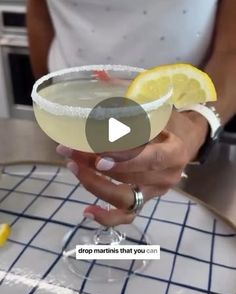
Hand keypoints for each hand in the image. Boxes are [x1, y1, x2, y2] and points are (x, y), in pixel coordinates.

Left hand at [57, 110, 207, 225]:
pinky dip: (106, 217)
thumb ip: (130, 95)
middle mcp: (166, 176)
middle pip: (128, 177)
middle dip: (94, 165)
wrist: (188, 140)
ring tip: (72, 166)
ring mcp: (156, 192)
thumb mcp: (157, 107)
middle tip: (69, 151)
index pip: (148, 158)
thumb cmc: (171, 121)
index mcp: (173, 151)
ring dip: (94, 184)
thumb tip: (98, 76)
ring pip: (123, 197)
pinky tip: (86, 210)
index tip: (98, 158)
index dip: (124, 160)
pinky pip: (127, 215)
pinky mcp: (146, 199)